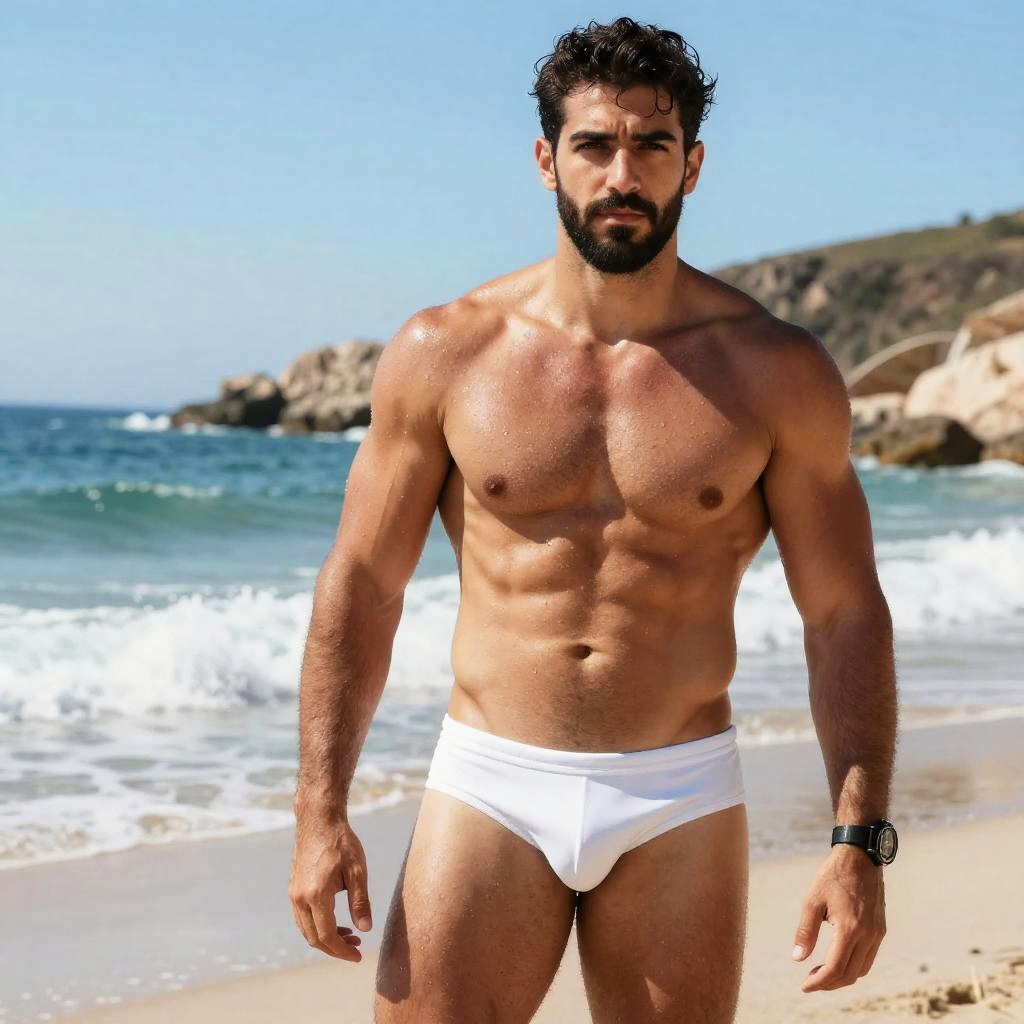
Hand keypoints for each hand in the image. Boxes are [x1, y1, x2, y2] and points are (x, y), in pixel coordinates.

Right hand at [289, 807, 372, 962]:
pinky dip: (317, 926)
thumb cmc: (341, 842)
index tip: (358, 956)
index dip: (342, 951)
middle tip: (357, 947)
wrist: (319, 820)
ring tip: (349, 935)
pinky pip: (302, 918)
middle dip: (335, 948)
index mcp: (316, 895)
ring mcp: (293, 894)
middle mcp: (299, 898)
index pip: (327, 936)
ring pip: (306, 930)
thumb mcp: (357, 871)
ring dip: (326, 938)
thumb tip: (365, 929)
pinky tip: (335, 922)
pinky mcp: (293, 888)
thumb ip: (360, 902)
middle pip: (314, 938)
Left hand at [791, 844, 886, 991]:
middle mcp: (868, 935)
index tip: (804, 986)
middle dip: (829, 983)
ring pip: (862, 970)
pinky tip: (838, 960)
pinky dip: (854, 966)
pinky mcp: (880, 930)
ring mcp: (877, 934)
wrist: (860, 857)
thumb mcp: (812, 900)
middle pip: (850, 974)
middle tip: (810, 982)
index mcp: (850, 929)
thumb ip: (805, 931)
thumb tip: (797, 959)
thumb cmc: (832, 876)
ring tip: (821, 973)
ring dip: (842, 977)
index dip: (819, 982)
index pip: (835, 968)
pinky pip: (868, 958)